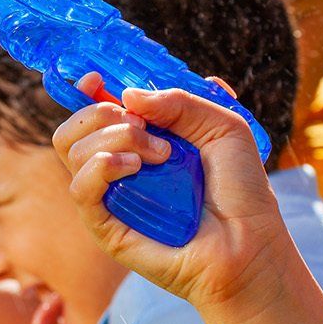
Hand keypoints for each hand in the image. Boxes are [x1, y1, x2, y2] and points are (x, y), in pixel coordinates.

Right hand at [52, 72, 291, 308]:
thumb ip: (180, 102)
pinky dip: (101, 167)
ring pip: (72, 151)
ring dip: (114, 139)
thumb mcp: (224, 128)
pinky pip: (80, 188)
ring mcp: (109, 197)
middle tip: (143, 127)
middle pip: (72, 128)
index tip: (95, 78)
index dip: (87, 90)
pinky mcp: (105, 226)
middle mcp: (118, 168)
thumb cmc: (241, 191)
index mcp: (140, 142)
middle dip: (101, 113)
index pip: (94, 112)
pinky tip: (135, 169)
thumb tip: (127, 95)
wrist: (250, 245)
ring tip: (159, 155)